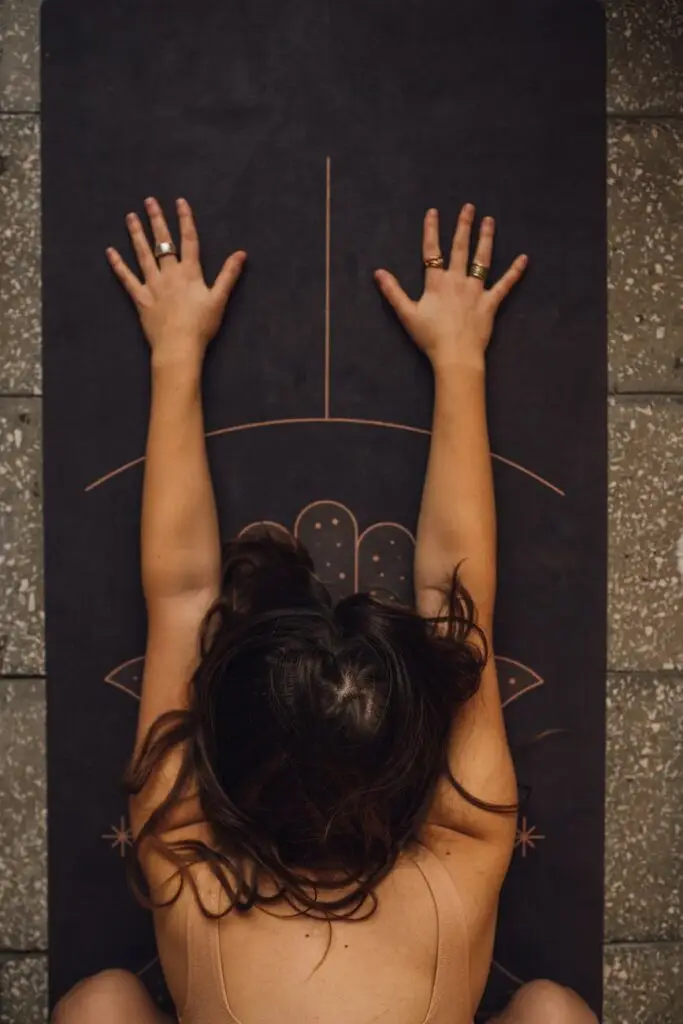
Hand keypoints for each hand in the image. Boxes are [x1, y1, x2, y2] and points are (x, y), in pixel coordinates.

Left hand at [106, 196, 246, 366]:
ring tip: (130, 217)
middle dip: (156, 220)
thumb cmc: (201, 325)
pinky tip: (110, 252)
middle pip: (162, 242)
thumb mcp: (220, 299)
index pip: (188, 240)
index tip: (179, 201)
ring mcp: (152, 284)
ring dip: (136, 234)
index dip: (185, 219)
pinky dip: (118, 265)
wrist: (179, 346)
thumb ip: (229, 275)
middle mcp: (169, 273)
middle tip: (149, 201)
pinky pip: (126, 278)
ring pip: (143, 254)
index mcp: (190, 272)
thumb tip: (241, 253)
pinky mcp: (140, 298)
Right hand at [374, 204, 526, 371]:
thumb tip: (378, 272)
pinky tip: (524, 259)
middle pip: (461, 248)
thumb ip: (393, 292)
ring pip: (482, 260)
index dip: (432, 230)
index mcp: (437, 282)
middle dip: (464, 226)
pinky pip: (505, 285)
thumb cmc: (430, 337)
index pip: (432, 251)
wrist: (455, 354)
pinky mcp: (490, 303)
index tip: (433, 212)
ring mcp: (476, 290)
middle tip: (469, 207)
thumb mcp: (406, 314)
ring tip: (490, 221)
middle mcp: (457, 281)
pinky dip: (515, 272)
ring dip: (486, 239)